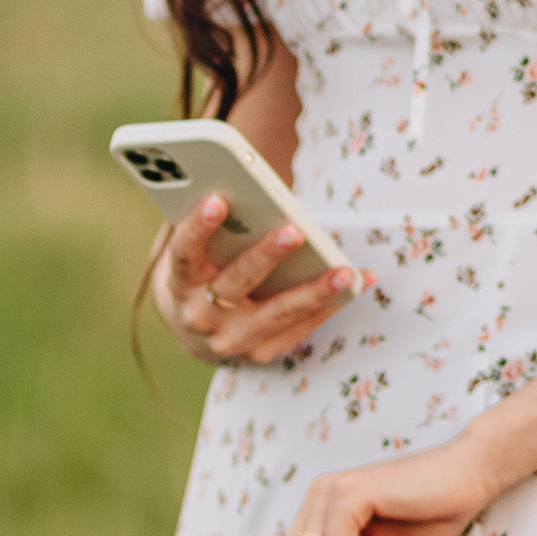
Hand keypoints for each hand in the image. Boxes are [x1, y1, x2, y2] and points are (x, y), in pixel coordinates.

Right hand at [153, 193, 367, 363]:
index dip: (198, 228)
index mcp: (178, 282)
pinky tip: (358, 280)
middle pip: (235, 283)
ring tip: (348, 273)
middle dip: (265, 257)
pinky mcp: (257, 354)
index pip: (183, 252)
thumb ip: (210, 222)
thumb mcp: (196, 250)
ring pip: (275, 314)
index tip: (217, 201)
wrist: (195, 332)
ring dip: (314, 292)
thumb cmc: (202, 272)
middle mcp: (199, 316)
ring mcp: (229, 341)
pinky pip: (297, 330)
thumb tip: (236, 181)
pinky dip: (329, 306)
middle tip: (294, 231)